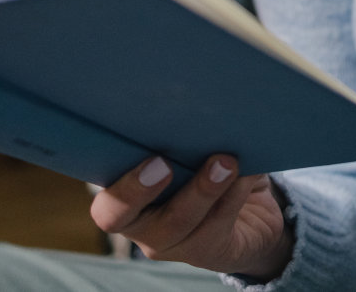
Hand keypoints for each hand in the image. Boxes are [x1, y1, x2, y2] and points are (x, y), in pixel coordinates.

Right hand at [91, 154, 292, 279]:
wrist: (251, 212)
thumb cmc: (206, 167)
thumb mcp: (190, 149)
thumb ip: (181, 136)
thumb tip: (191, 105)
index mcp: (125, 194)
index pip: (104, 200)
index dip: (118, 185)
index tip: (145, 157)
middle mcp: (140, 224)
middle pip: (122, 217)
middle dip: (140, 190)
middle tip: (164, 162)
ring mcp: (172, 243)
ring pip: (177, 223)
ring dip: (202, 189)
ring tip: (225, 162)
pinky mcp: (207, 252)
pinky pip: (215, 227)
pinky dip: (233, 195)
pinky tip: (246, 174)